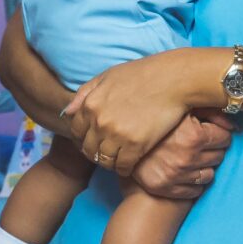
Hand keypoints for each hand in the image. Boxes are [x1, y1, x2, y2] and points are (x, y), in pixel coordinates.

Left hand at [66, 49, 203, 177]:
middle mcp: (99, 121)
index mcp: (91, 104)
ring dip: (109, 162)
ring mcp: (117, 135)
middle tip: (106, 152)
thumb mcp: (108, 76)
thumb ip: (85, 93)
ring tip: (117, 159)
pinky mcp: (135, 145)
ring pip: (104, 160)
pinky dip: (124, 169)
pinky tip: (130, 164)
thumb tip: (68, 112)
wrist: (174, 80)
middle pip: (88, 149)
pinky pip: (122, 167)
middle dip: (94, 152)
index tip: (93, 140)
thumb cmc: (143, 74)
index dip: (83, 137)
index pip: (75, 131)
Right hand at [131, 112, 233, 201]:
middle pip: (219, 156)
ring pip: (210, 174)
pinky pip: (196, 189)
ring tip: (190, 156)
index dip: (218, 133)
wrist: (121, 141)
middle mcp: (187, 157)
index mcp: (193, 135)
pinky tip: (184, 170)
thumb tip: (233, 125)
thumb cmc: (153, 118)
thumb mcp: (181, 108)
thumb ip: (210, 112)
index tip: (208, 132)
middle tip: (198, 142)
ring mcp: (177, 175)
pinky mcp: (167, 189)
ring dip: (204, 165)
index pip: (225, 138)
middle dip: (212, 149)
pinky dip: (194, 181)